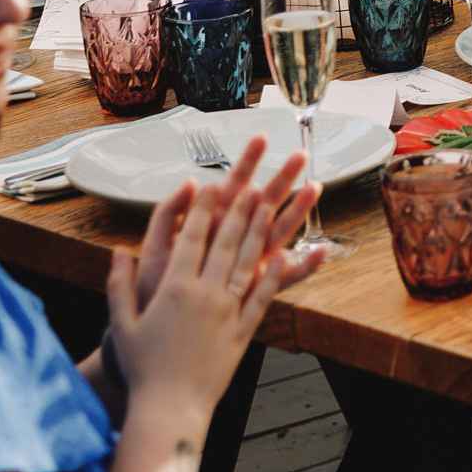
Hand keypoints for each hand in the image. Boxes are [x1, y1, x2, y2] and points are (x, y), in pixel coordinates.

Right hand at [106, 179, 289, 427]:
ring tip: (270, 207)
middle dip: (239, 210)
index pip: (191, 238)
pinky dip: (276, 273)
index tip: (210, 185)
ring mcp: (229, 311)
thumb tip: (116, 251)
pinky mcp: (245, 329)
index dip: (202, 209)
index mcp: (174, 289)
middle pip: (225, 242)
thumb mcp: (122, 323)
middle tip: (251, 183)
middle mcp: (205, 294)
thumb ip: (119, 284)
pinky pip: (263, 295)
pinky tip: (285, 254)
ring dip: (260, 231)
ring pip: (248, 261)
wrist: (169, 406)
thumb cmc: (140, 366)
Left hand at [128, 137, 324, 316]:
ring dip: (298, 211)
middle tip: (301, 156)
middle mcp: (230, 243)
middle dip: (282, 178)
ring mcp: (244, 265)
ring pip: (277, 233)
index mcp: (208, 227)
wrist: (150, 333)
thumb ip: (169, 214)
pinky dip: (304, 267)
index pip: (231, 187)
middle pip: (262, 204)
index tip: (262, 138)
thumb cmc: (152, 290)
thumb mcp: (154, 248)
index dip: (246, 163)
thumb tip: (192, 182)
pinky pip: (283, 279)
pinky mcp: (251, 291)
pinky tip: (321, 253)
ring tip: (315, 189)